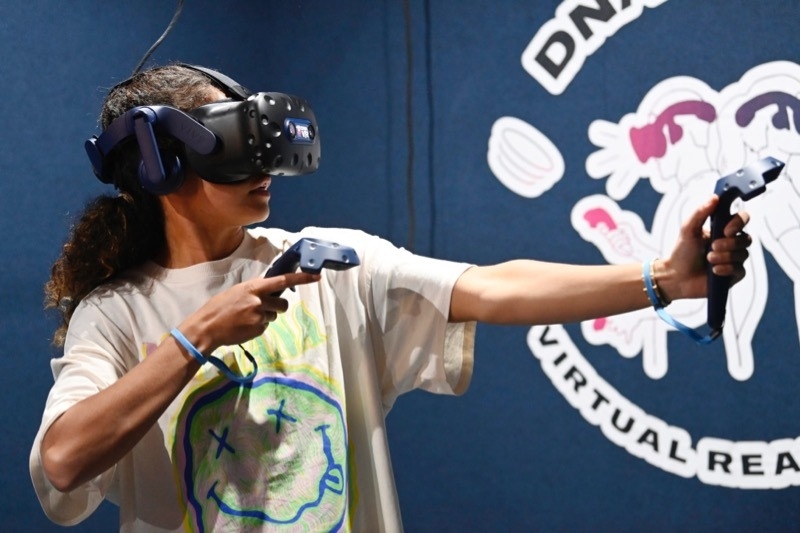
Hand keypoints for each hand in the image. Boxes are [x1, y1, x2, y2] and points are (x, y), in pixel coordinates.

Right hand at [177, 272, 319, 353]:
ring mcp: (259, 316)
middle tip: (264, 308)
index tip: (317, 276)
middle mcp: (259, 301)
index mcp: (253, 287)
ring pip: (274, 316)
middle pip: (283, 303)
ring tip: (248, 317)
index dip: (301, 278)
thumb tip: (271, 289)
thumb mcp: (237, 291)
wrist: (207, 327)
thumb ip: (255, 289)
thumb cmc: (220, 307)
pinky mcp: (259, 330)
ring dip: (266, 316)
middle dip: (278, 306)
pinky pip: (266, 326)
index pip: (282, 280)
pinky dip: (259, 326)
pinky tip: (245, 325)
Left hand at [659, 195, 751, 300]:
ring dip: (725, 257)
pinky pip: (740, 270)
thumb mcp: (688, 229)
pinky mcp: (734, 275)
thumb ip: (700, 212)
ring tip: (709, 259)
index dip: (739, 223)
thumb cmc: (682, 252)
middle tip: (712, 247)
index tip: (726, 230)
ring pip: (743, 255)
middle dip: (729, 244)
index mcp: (722, 229)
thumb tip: (715, 197)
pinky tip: (714, 271)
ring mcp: (734, 259)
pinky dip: (726, 269)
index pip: (742, 219)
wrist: (676, 277)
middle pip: (746, 238)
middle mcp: (731, 243)